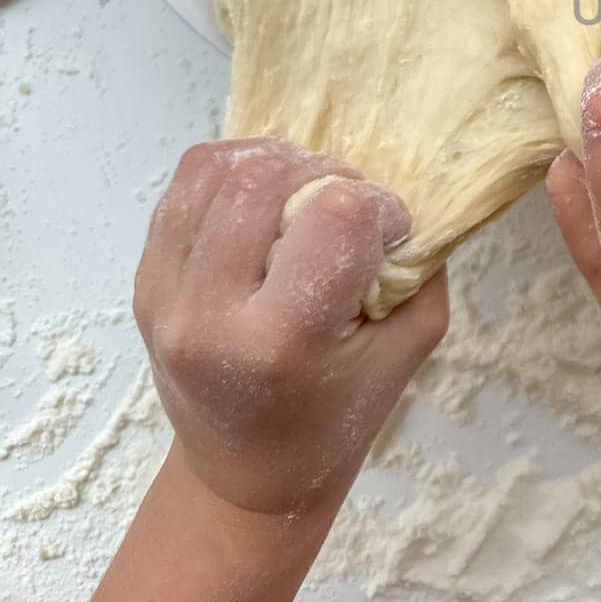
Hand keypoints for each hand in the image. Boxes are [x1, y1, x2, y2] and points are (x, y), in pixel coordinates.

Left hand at [132, 137, 448, 517]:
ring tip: (302, 197)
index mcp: (281, 341)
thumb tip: (409, 196)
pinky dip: (234, 173)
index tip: (389, 235)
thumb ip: (418, 269)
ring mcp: (164, 296)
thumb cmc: (337, 415)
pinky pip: (185, 186)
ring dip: (277, 163)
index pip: (335, 217)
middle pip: (264, 179)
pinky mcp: (144, 281)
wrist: (246, 473)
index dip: (379, 207)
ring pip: (216, 169)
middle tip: (346, 209)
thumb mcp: (408, 347)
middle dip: (326, 173)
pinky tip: (263, 201)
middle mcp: (210, 314)